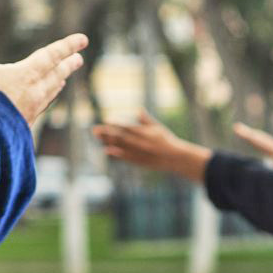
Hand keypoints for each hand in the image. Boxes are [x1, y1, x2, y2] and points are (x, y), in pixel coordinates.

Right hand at [0, 5, 85, 126]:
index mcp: (24, 76)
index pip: (51, 56)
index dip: (67, 46)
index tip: (83, 40)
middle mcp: (33, 94)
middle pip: (55, 75)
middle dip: (67, 65)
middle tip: (78, 58)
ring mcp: (30, 113)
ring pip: (49, 94)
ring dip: (57, 83)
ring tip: (62, 80)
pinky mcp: (23, 127)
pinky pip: (40, 109)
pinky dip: (45, 101)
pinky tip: (41, 105)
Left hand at [92, 113, 211, 179]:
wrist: (176, 158)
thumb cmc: (167, 141)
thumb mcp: (158, 128)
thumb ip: (146, 120)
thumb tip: (138, 109)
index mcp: (147, 133)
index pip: (129, 127)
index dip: (117, 123)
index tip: (107, 119)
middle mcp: (143, 143)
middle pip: (122, 137)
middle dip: (108, 133)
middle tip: (95, 129)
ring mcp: (141, 153)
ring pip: (122, 147)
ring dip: (109, 142)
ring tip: (99, 137)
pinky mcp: (141, 162)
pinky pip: (126, 157)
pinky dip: (116, 153)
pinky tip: (107, 150)